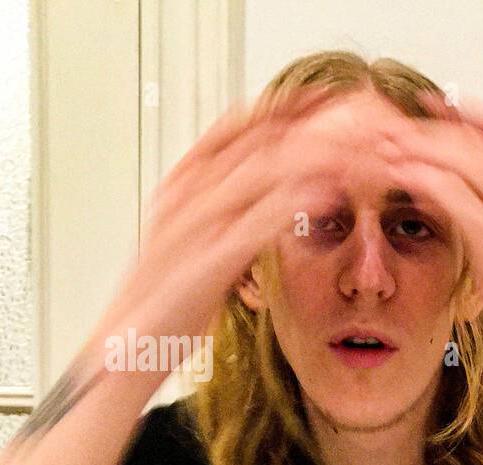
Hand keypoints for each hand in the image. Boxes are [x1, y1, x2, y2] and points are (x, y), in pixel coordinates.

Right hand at [83, 86, 396, 370]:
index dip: (283, 108)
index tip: (325, 97)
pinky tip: (325, 193)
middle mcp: (186, 198)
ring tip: (356, 146)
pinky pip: (253, 224)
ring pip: (259, 173)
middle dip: (309, 124)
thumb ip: (231, 215)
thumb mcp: (201, 245)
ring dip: (312, 156)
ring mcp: (194, 228)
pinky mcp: (206, 264)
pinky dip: (291, 203)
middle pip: (255, 142)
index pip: (237, 128)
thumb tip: (274, 197)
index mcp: (182, 187)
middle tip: (356, 114)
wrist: (126, 350)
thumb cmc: (168, 302)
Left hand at [372, 92, 482, 371]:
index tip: (432, 106)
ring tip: (387, 148)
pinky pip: (455, 196)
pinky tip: (401, 178)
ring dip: (420, 148)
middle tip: (394, 127)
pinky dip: (424, 180)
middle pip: (479, 139)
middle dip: (431, 128)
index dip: (468, 112)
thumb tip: (468, 193)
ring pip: (465, 159)